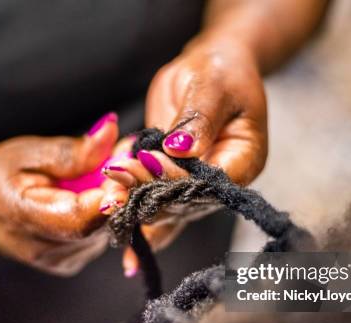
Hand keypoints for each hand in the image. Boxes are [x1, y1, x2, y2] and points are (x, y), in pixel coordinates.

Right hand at [0, 114, 118, 275]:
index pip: (81, 219)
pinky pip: (100, 236)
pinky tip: (90, 196)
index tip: (127, 166)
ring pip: (105, 231)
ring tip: (101, 176)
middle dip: (118, 190)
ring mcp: (58, 262)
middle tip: (122, 159)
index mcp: (24, 219)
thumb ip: (72, 151)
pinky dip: (103, 214)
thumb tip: (112, 134)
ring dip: (113, 201)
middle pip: (99, 225)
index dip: (111, 195)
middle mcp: (43, 250)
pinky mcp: (69, 263)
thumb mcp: (27, 152)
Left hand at [102, 38, 267, 275]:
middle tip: (114, 182)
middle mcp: (220, 182)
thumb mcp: (213, 86)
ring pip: (164, 206)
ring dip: (134, 203)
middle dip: (147, 193)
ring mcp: (195, 186)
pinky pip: (153, 200)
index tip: (146, 163)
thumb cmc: (220, 71)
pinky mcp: (172, 180)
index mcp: (243, 161)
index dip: (176, 177)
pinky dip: (133, 208)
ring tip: (107, 199)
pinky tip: (115, 224)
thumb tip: (181, 148)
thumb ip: (199, 118)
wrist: (210, 69)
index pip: (209, 183)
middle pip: (184, 201)